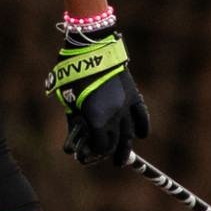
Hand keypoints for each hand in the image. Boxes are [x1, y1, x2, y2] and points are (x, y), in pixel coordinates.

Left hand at [45, 27, 150, 165]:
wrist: (91, 49)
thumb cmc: (73, 75)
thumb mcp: (68, 101)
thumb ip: (75, 121)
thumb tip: (76, 139)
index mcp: (97, 119)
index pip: (101, 146)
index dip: (95, 153)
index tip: (89, 156)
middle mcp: (114, 115)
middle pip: (116, 142)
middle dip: (111, 153)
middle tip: (113, 161)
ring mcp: (126, 105)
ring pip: (129, 133)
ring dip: (127, 147)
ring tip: (124, 158)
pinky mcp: (133, 94)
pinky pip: (141, 115)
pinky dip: (142, 126)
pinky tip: (141, 135)